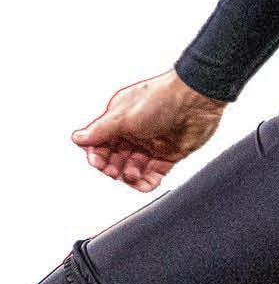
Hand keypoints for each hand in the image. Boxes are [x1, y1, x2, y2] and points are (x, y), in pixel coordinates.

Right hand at [71, 70, 226, 192]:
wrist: (196, 100)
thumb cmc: (160, 99)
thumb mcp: (123, 116)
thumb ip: (101, 130)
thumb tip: (78, 138)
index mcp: (119, 120)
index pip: (100, 144)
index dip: (97, 155)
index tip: (99, 163)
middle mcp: (134, 133)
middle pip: (116, 158)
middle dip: (112, 168)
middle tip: (114, 172)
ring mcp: (152, 145)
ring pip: (134, 168)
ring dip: (130, 176)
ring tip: (132, 176)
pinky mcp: (170, 154)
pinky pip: (155, 173)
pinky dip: (148, 181)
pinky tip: (144, 185)